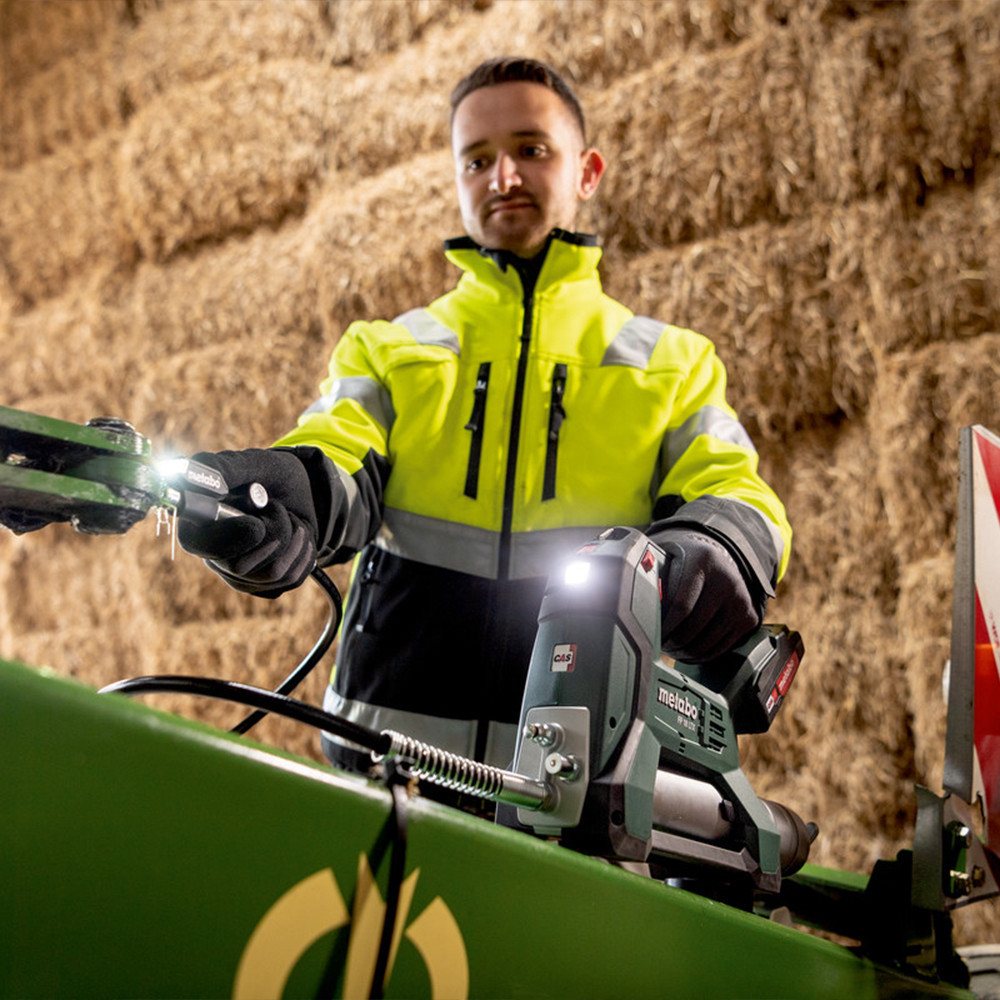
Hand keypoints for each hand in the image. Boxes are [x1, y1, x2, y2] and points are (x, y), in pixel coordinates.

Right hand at [177, 448, 318, 596]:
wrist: (304, 492)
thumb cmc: (272, 475)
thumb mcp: (251, 463)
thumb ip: (219, 468)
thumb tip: (186, 480)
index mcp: (199, 522)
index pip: (196, 544)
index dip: (228, 538)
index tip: (257, 524)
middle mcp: (214, 553)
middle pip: (240, 566)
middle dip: (274, 532)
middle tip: (279, 508)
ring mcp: (239, 574)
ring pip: (272, 573)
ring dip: (293, 538)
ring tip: (290, 518)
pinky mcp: (265, 585)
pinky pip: (291, 578)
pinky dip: (303, 552)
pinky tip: (298, 535)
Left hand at [656, 529, 761, 661]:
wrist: (719, 559)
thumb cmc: (685, 562)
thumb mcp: (669, 560)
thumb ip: (653, 578)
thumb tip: (630, 605)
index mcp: (703, 561)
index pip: (681, 605)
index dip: (664, 627)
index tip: (651, 636)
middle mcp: (727, 580)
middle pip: (693, 627)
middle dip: (672, 643)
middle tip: (658, 647)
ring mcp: (741, 600)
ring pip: (707, 642)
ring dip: (685, 653)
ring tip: (670, 651)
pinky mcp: (748, 618)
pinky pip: (721, 647)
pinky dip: (702, 656)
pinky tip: (688, 654)